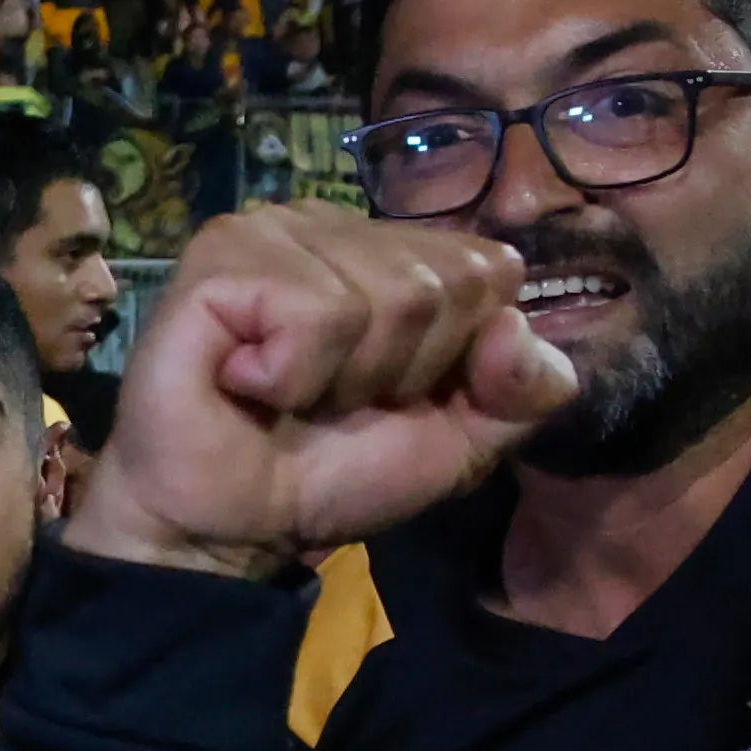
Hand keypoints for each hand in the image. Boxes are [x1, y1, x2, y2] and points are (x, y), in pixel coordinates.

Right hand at [65, 205, 577, 581]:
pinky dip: (292, 375)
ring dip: (343, 380)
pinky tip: (246, 381)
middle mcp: (337, 223)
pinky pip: (316, 312)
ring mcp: (276, 229)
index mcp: (396, 249)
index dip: (457, 356)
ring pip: (385, 297)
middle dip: (401, 372)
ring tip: (287, 395)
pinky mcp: (222, 257)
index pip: (490, 268)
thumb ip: (528, 387)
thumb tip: (513, 322)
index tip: (393, 395)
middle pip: (443, 284)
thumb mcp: (465, 440)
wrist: (233, 527)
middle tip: (332, 401)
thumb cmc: (332, 473)